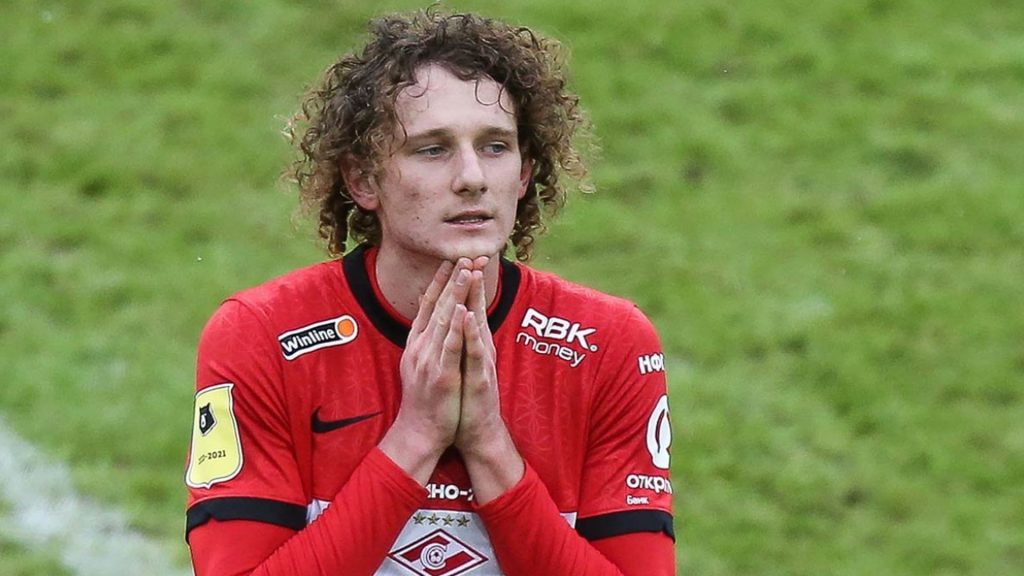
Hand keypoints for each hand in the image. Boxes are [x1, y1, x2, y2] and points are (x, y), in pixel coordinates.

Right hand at [379, 258, 471, 483]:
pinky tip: (464, 311)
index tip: (451, 259)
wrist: (420, 432)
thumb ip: (426, 341)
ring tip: (466, 271)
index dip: (440, 281)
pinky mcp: (442, 376)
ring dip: (456, 294)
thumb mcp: (421, 364)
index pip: (429, 304)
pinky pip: (450, 348)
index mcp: (417, 343)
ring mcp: (430, 360)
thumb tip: (431, 319)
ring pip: (444, 320)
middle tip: (465, 254)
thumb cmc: (426, 400)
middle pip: (438, 306)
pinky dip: (457, 328)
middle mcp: (420, 347)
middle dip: (453, 279)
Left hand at [455, 257, 523, 502]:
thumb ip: (458, 340)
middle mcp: (480, 348)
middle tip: (473, 252)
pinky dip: (471, 334)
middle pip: (476, 308)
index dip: (465, 282)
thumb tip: (451, 318)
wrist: (475, 431)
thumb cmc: (466, 397)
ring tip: (472, 274)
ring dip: (475, 299)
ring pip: (478, 325)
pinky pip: (474, 353)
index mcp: (472, 343)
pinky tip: (467, 317)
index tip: (461, 255)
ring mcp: (481, 363)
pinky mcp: (480, 379)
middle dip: (474, 280)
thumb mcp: (460, 362)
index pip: (468, 305)